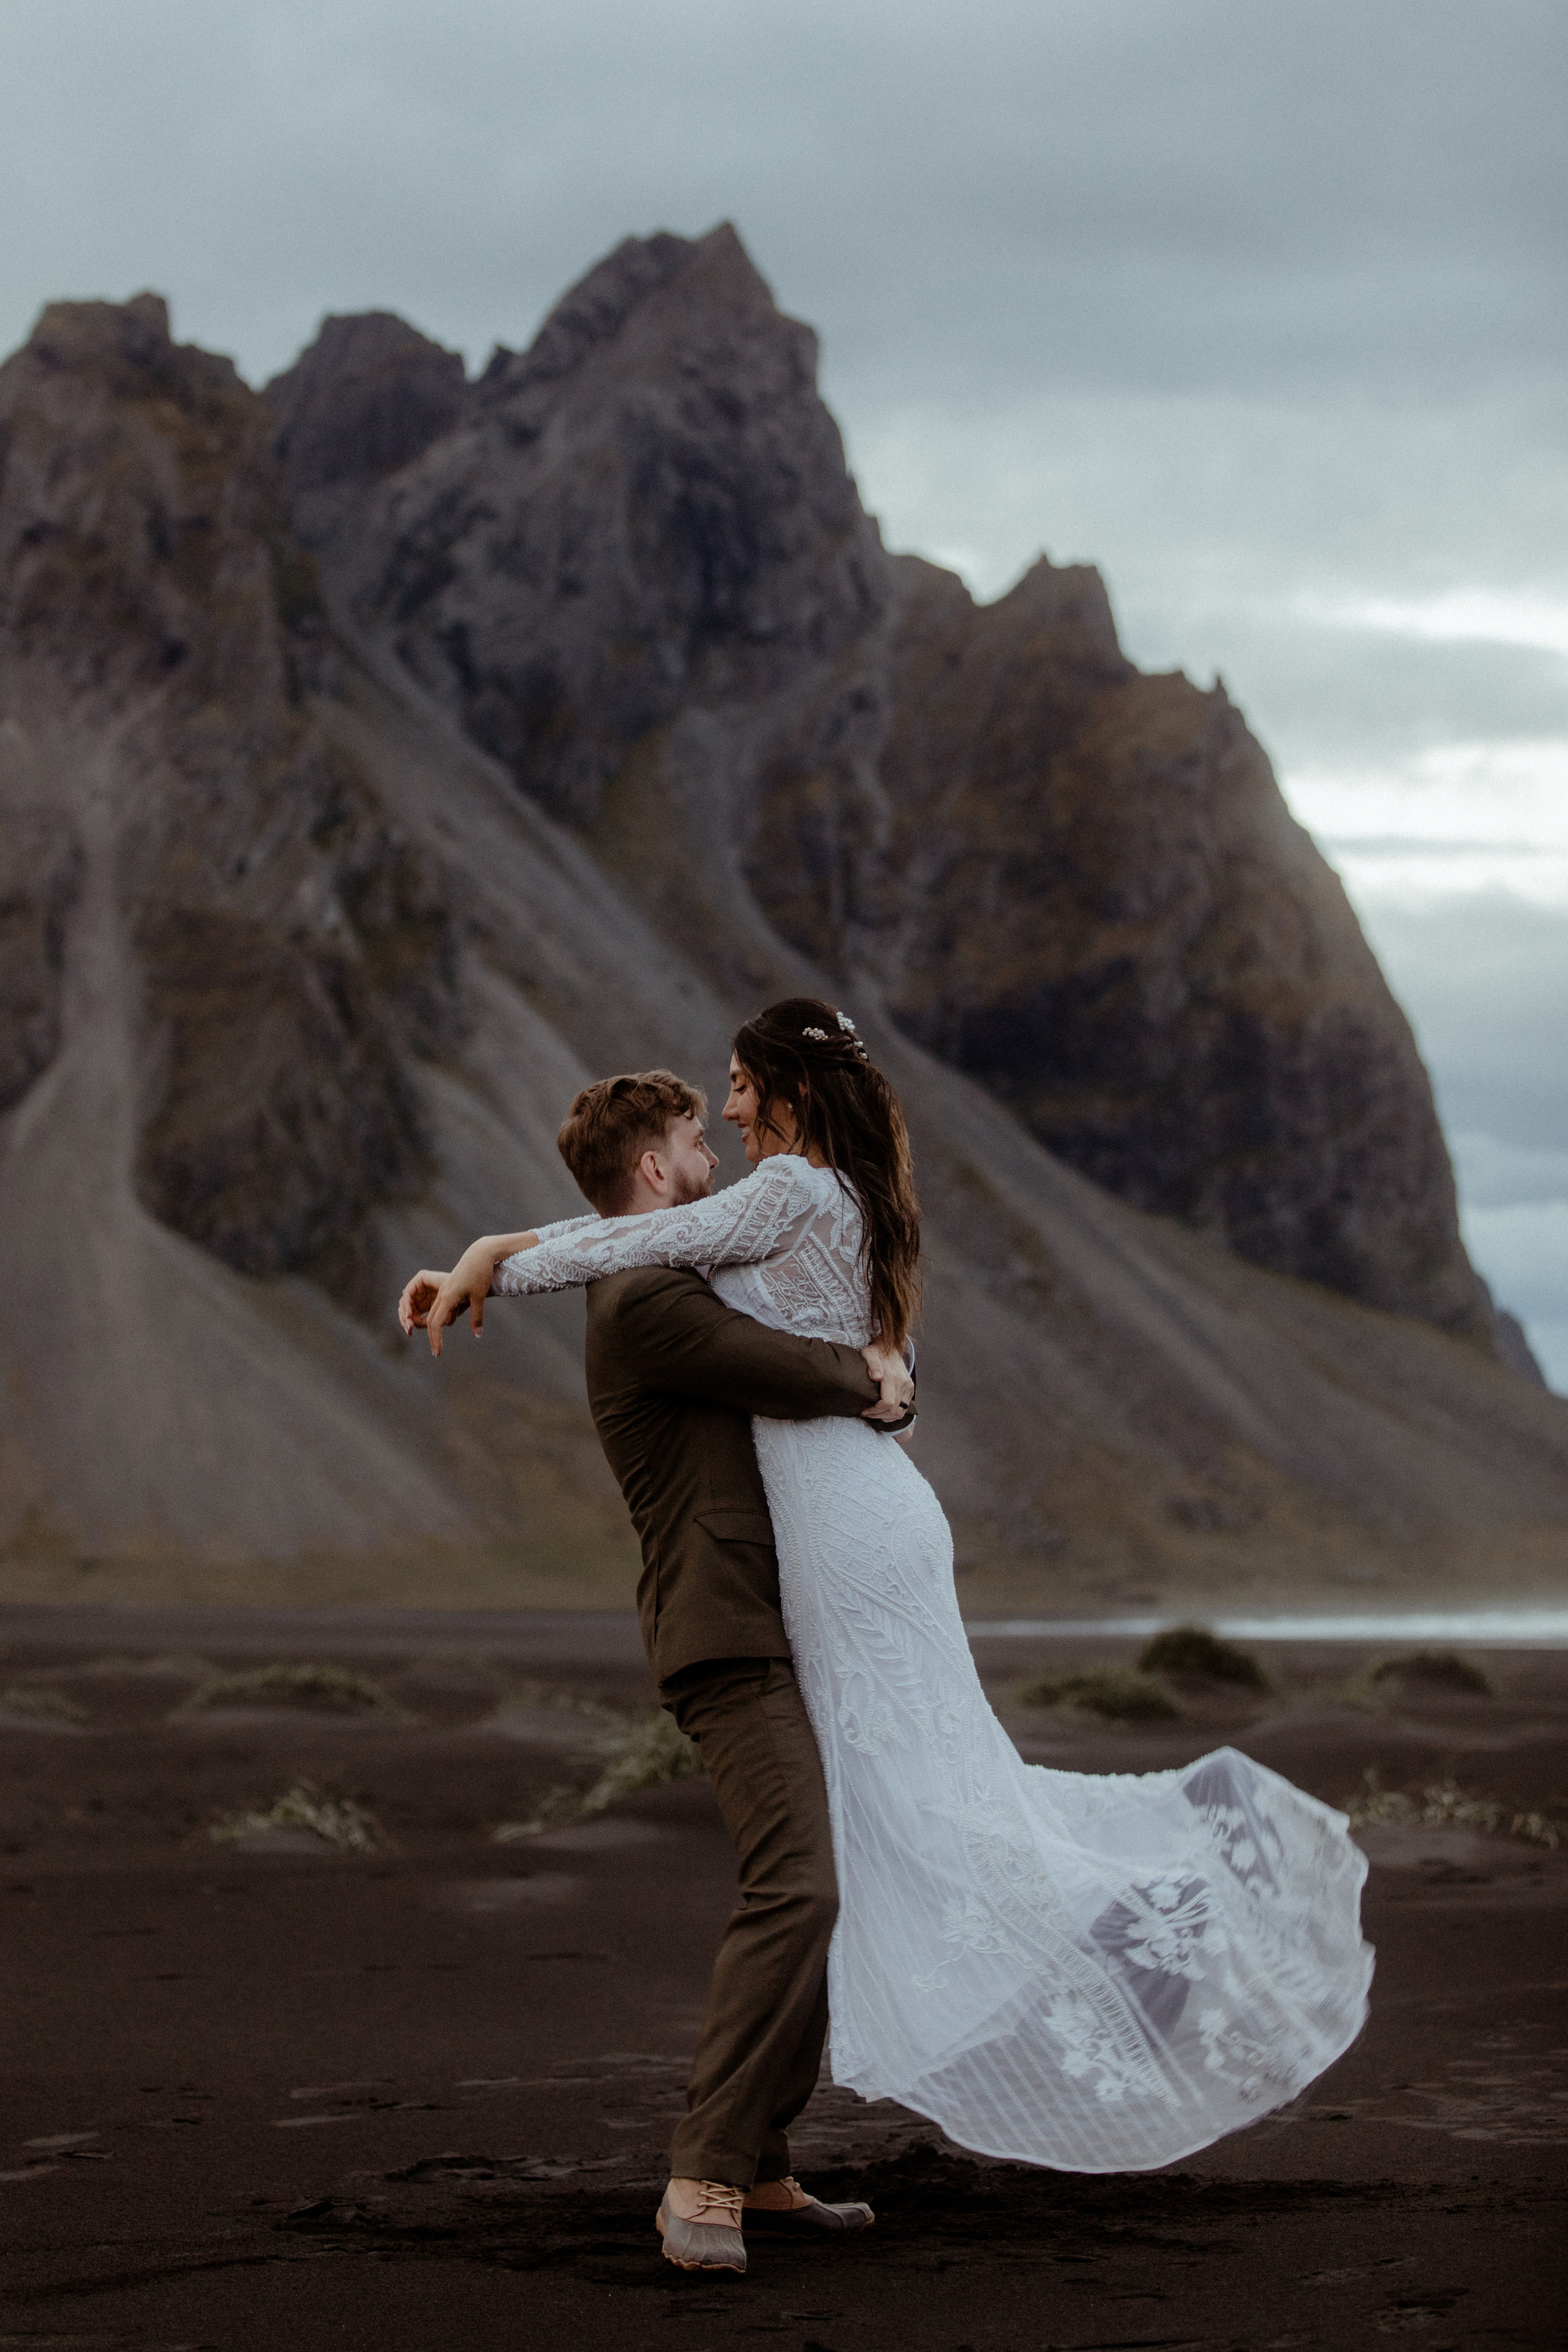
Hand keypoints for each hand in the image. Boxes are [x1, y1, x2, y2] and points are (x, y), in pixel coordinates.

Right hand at [400, 1236, 516, 1356]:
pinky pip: (440, 1306)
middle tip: (437, 1352)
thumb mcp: (479, 1297)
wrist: (480, 1254)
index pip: (436, 1323)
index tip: (438, 1352)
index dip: (436, 1339)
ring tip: (438, 1341)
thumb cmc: (480, 1274)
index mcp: (447, 1297)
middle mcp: (442, 1294)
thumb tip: (477, 1335)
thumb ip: (477, 1317)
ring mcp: (444, 1290)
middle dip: (433, 1337)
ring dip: (434, 1327)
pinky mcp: (449, 1288)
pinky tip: (447, 1323)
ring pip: (434, 1312)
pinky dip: (440, 1317)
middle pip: (431, 1319)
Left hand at [860, 1340, 913, 1422]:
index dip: (875, 1411)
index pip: (887, 1403)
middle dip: (878, 1415)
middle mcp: (903, 1383)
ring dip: (887, 1417)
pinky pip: (904, 1408)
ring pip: (900, 1412)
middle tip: (866, 1414)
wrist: (890, 1347)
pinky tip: (884, 1412)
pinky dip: (894, 1414)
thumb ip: (873, 1365)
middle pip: (893, 1410)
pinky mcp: (910, 1388)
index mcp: (892, 1377)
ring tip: (874, 1414)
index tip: (864, 1411)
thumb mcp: (869, 1354)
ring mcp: (908, 1386)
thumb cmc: (877, 1352)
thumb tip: (876, 1377)